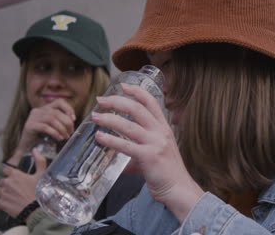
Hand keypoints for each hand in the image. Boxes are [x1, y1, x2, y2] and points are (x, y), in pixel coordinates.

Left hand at [0, 148, 46, 218]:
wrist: (37, 210)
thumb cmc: (40, 191)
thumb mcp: (42, 174)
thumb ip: (39, 160)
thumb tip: (35, 149)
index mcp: (15, 174)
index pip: (6, 170)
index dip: (10, 173)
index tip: (15, 177)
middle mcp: (6, 183)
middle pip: (1, 181)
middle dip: (7, 184)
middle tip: (16, 189)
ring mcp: (3, 194)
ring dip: (2, 193)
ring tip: (11, 196)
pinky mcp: (1, 204)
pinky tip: (6, 203)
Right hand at [9, 99, 75, 164]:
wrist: (28, 147)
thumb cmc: (42, 137)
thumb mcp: (53, 126)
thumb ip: (60, 122)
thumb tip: (72, 122)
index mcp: (45, 108)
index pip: (59, 102)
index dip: (68, 109)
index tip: (74, 119)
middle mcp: (38, 110)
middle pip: (57, 112)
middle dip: (67, 123)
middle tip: (70, 132)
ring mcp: (33, 117)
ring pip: (51, 119)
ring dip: (61, 128)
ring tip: (65, 136)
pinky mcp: (29, 126)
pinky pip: (45, 127)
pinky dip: (54, 133)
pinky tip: (59, 138)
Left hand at [91, 83, 203, 222]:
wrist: (179, 190)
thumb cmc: (166, 173)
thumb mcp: (154, 154)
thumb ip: (135, 151)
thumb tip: (115, 154)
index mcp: (164, 127)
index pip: (151, 102)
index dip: (136, 91)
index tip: (122, 85)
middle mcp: (160, 132)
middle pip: (137, 109)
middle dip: (116, 101)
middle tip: (100, 100)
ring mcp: (155, 143)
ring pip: (129, 125)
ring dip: (109, 119)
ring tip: (95, 117)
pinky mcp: (149, 157)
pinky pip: (126, 145)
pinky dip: (111, 140)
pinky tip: (100, 137)